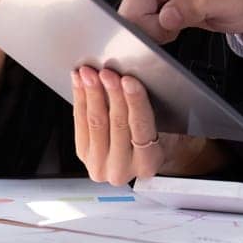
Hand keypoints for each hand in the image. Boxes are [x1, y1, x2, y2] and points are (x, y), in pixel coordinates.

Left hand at [71, 66, 225, 184]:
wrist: (139, 160)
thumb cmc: (155, 140)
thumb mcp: (162, 130)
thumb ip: (147, 111)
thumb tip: (130, 81)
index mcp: (147, 163)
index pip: (141, 127)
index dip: (134, 101)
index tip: (128, 80)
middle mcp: (122, 169)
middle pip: (116, 123)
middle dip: (110, 93)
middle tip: (106, 73)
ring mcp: (99, 165)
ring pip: (95, 123)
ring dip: (91, 94)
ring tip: (89, 74)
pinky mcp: (83, 156)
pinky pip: (80, 123)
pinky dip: (80, 100)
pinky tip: (80, 84)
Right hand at [74, 0, 242, 44]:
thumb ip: (197, 4)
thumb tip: (165, 17)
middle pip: (130, 5)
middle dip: (144, 25)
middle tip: (173, 30)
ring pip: (135, 17)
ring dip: (153, 31)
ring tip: (181, 27)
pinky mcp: (163, 0)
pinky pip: (146, 22)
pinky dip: (157, 32)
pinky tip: (176, 30)